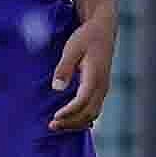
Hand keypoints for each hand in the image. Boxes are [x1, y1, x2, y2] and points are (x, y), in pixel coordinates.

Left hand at [48, 16, 114, 132]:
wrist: (103, 30)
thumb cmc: (85, 37)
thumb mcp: (72, 48)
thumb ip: (64, 68)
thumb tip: (57, 88)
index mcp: (95, 76)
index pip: (83, 101)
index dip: (69, 112)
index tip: (54, 117)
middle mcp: (102, 85)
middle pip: (89, 112)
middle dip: (71, 122)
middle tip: (51, 126)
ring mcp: (103, 88)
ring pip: (93, 114)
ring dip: (76, 123)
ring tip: (57, 126)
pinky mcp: (101, 88)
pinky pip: (94, 109)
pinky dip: (83, 118)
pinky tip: (70, 122)